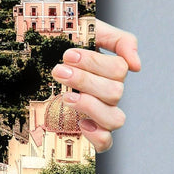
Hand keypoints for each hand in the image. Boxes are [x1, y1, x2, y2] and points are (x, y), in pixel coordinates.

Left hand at [53, 20, 139, 153]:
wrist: (36, 57)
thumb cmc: (64, 44)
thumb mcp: (90, 31)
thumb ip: (119, 40)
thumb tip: (137, 65)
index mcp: (111, 70)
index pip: (119, 69)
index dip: (94, 63)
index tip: (68, 55)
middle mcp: (109, 93)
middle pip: (115, 93)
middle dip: (84, 80)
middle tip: (59, 71)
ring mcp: (101, 113)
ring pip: (115, 119)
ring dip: (90, 106)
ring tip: (66, 96)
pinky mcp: (90, 131)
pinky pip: (106, 143)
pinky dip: (96, 135)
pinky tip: (80, 122)